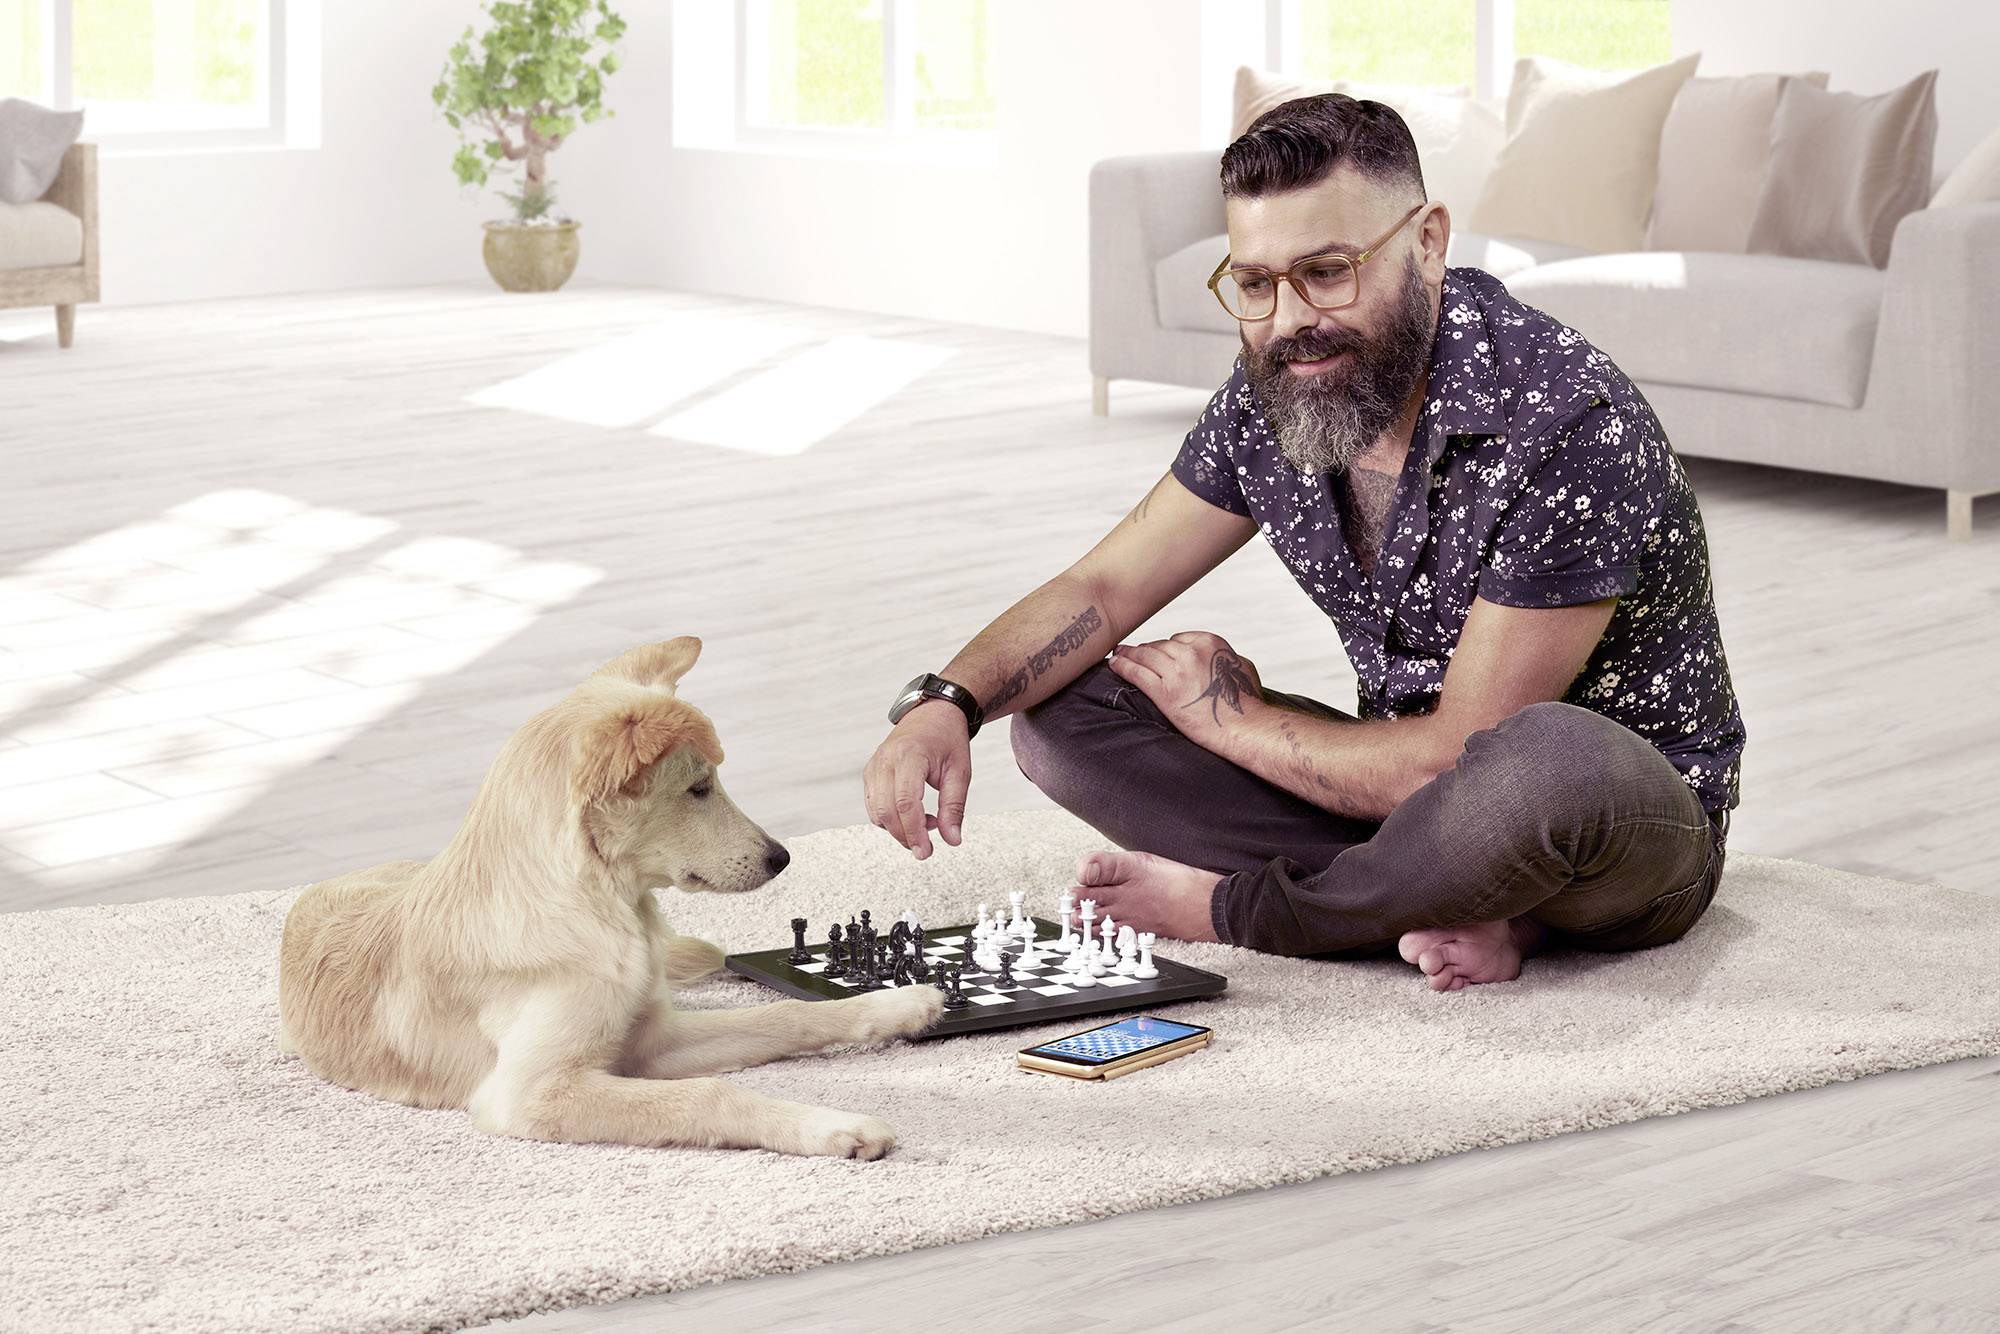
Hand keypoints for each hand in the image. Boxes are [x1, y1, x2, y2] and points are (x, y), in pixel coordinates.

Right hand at [862, 698, 969, 858]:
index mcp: (910, 755)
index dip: (914, 831)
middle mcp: (886, 759)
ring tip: (927, 823)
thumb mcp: (960, 772)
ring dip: (898, 829)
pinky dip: (890, 819)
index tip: (925, 851)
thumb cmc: (947, 740)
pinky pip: (874, 805)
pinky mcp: (871, 772)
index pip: (906, 801)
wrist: (933, 714)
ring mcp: (875, 765)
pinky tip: (913, 815)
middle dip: (905, 836)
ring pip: (876, 811)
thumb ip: (954, 807)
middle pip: (887, 810)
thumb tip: (952, 839)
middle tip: (926, 849)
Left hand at [1104, 631, 1265, 753]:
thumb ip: (1226, 657)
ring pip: (1144, 656)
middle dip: (1145, 651)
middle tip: (1131, 652)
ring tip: (1118, 654)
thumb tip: (1222, 658)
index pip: (1177, 639)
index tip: (1157, 653)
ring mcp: (1175, 672)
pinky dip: (1122, 667)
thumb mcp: (1242, 667)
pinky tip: (1114, 664)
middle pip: (1159, 646)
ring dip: (1128, 654)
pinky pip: (1136, 673)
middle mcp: (1190, 653)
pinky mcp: (1164, 692)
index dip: (1166, 648)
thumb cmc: (1247, 701)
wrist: (1243, 727)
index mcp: (1209, 643)